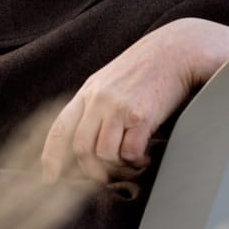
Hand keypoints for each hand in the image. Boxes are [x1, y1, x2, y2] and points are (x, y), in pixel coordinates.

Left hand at [41, 19, 228, 183]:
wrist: (178, 50)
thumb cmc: (148, 67)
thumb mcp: (112, 79)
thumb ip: (97, 103)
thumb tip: (91, 139)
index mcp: (88, 91)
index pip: (61, 128)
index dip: (51, 156)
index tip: (51, 177)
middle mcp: (98, 99)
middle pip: (81, 147)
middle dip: (91, 170)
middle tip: (104, 178)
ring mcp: (118, 107)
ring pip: (104, 153)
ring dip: (118, 166)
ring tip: (131, 162)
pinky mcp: (141, 115)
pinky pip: (130, 152)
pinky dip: (136, 160)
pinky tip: (145, 156)